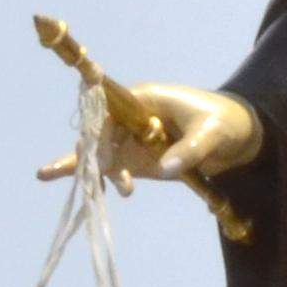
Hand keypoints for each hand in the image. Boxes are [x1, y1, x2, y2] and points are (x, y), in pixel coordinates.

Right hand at [46, 81, 261, 191]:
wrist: (238, 138)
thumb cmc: (226, 123)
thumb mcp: (212, 134)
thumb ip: (189, 150)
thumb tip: (164, 168)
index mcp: (144, 98)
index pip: (109, 111)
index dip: (101, 133)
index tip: (103, 156)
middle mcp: (130, 116)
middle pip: (98, 133)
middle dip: (99, 157)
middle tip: (119, 180)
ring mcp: (130, 138)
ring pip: (98, 152)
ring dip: (99, 171)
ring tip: (125, 189)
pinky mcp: (134, 159)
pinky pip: (105, 165)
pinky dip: (85, 172)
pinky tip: (48, 174)